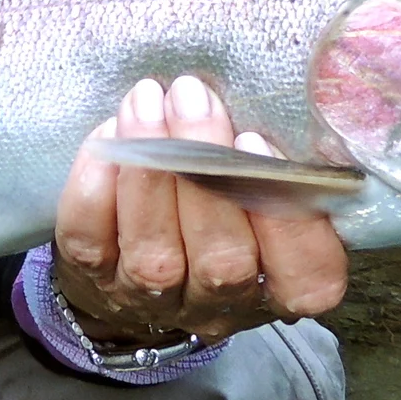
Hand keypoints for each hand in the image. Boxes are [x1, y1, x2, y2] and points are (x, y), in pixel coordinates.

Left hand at [51, 74, 348, 345]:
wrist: (126, 258)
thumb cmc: (215, 205)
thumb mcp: (259, 192)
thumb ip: (273, 167)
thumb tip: (280, 102)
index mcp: (278, 285)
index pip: (308, 279)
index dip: (290, 221)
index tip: (259, 142)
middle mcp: (219, 303)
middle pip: (223, 260)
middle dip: (207, 168)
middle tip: (192, 96)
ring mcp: (153, 299)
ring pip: (155, 253)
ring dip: (150, 170)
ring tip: (146, 102)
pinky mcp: (94, 280)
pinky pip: (92, 241)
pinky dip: (96, 185)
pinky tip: (108, 138)